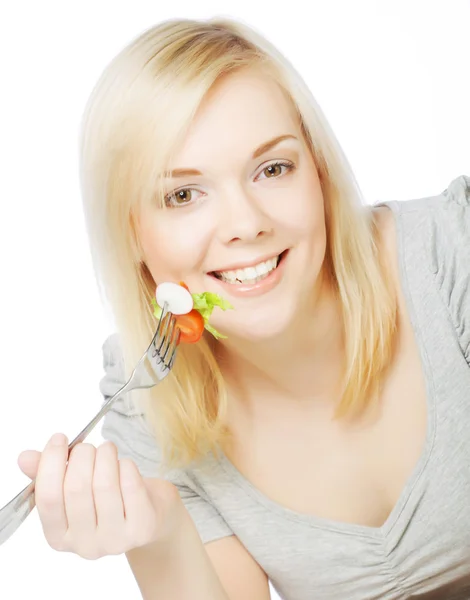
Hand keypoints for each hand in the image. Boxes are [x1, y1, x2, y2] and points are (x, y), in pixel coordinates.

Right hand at [17, 433, 181, 559]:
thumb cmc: (107, 496)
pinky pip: (130, 486)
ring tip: (107, 449)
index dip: (51, 463)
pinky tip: (125, 464)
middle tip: (88, 446)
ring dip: (105, 456)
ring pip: (103, 485)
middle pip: (76, 489)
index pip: (47, 498)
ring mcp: (114, 539)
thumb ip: (49, 474)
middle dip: (82, 456)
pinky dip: (126, 466)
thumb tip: (26, 457)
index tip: (59, 438)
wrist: (150, 514)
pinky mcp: (141, 527)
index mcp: (59, 536)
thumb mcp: (75, 486)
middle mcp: (84, 545)